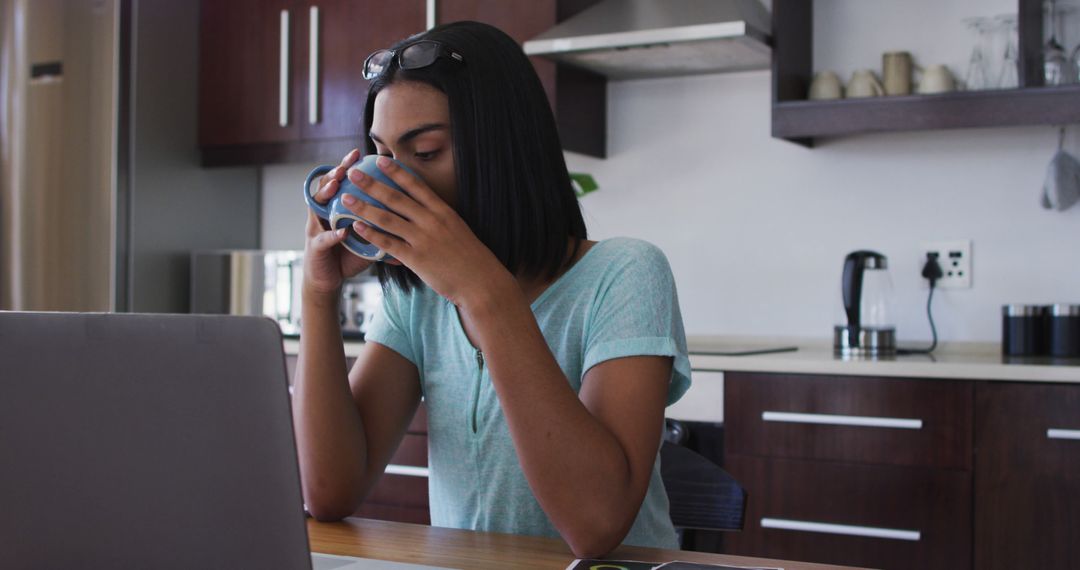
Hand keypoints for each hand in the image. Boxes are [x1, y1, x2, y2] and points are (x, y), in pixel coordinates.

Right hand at [302, 149, 372, 297]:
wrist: (329, 279)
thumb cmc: (350, 254)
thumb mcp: (368, 235)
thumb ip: (383, 224)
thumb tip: (410, 214)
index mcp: (337, 208)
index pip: (341, 182)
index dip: (347, 166)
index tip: (359, 153)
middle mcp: (323, 213)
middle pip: (326, 186)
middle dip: (335, 172)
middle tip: (346, 163)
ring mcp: (316, 229)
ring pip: (317, 205)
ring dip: (327, 194)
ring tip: (336, 185)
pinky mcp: (315, 248)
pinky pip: (324, 239)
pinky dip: (333, 235)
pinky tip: (342, 232)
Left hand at [342, 156, 513, 307]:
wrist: (481, 282)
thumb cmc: (471, 258)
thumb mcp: (458, 230)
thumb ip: (439, 219)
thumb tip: (425, 210)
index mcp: (443, 212)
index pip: (416, 186)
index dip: (396, 172)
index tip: (380, 160)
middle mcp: (431, 222)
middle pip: (396, 198)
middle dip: (372, 184)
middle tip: (353, 172)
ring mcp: (423, 240)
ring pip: (387, 219)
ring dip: (363, 207)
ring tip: (346, 198)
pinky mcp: (416, 259)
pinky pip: (388, 243)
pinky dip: (370, 234)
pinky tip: (356, 227)